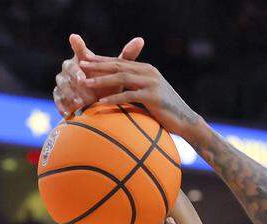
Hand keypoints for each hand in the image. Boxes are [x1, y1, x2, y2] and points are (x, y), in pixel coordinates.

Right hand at [53, 34, 144, 115]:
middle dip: (75, 74)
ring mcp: (62, 82)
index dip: (77, 44)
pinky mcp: (58, 95)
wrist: (95, 103)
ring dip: (70, 92)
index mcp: (82, 58)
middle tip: (83, 81)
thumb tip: (141, 40)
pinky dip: (62, 105)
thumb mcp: (117, 71)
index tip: (75, 37)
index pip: (79, 49)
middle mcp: (69, 68)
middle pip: (68, 67)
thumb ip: (126, 57)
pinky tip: (68, 113)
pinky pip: (57, 99)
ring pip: (62, 84)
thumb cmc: (107, 83)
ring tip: (80, 101)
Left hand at [77, 57, 200, 139]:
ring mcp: (152, 83)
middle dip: (97, 65)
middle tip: (80, 64)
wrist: (185, 120)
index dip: (101, 60)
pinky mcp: (153, 96)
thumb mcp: (149, 96)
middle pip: (118, 65)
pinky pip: (129, 95)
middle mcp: (149, 72)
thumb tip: (118, 92)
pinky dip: (114, 98)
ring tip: (85, 83)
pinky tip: (101, 101)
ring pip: (122, 77)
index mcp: (146, 70)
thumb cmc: (165, 112)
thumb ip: (135, 90)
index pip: (120, 62)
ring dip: (102, 80)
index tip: (84, 60)